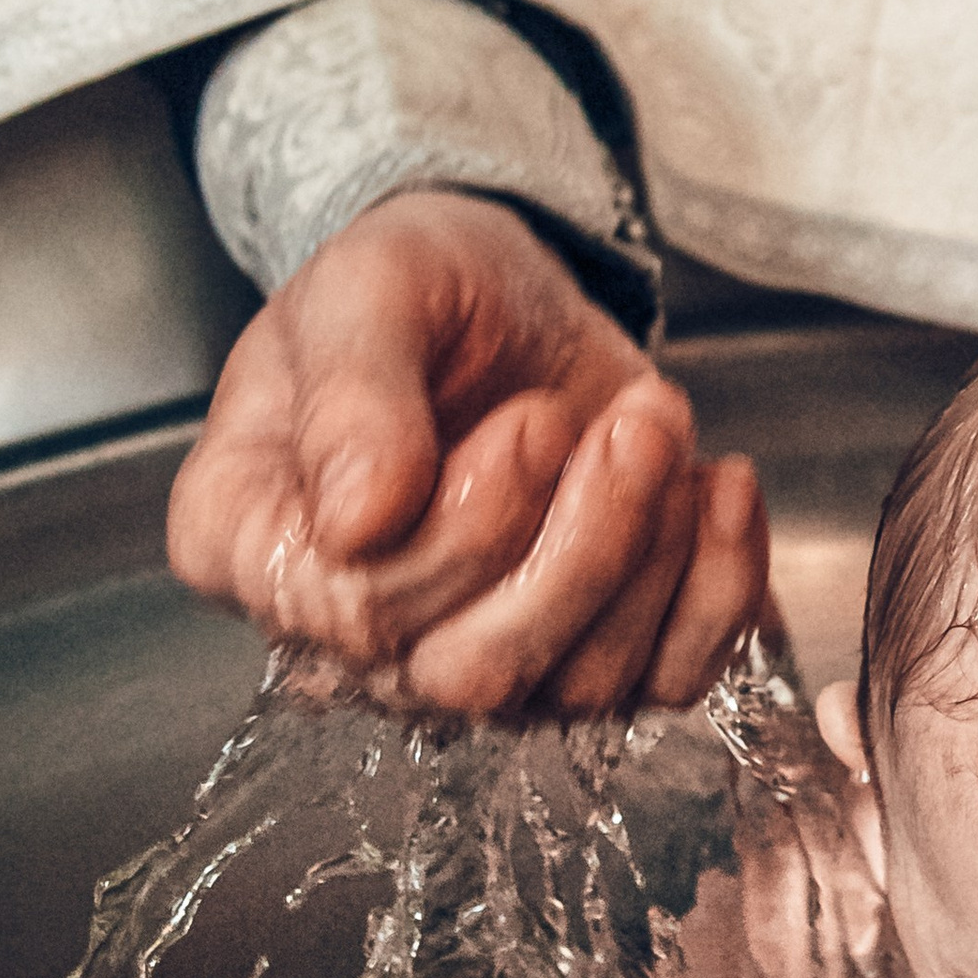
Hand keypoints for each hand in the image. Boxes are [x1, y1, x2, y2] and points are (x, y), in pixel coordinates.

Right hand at [168, 190, 768, 716]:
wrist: (505, 293)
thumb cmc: (416, 291)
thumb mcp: (366, 290)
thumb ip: (351, 395)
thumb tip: (354, 522)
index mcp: (256, 544)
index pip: (355, 612)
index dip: (464, 533)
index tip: (531, 423)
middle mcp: (355, 637)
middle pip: (474, 674)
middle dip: (579, 549)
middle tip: (632, 424)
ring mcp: (476, 659)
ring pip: (579, 686)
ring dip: (652, 552)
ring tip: (657, 421)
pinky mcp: (586, 658)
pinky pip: (669, 681)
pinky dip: (719, 591)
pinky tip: (720, 485)